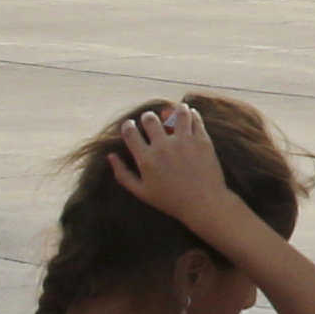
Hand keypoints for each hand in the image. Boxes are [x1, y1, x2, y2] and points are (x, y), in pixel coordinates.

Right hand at [106, 100, 237, 227]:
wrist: (203, 203)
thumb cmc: (170, 200)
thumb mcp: (141, 192)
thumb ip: (123, 174)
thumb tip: (111, 156)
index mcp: (146, 159)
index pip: (130, 132)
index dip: (127, 126)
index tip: (130, 125)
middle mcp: (163, 146)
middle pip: (150, 119)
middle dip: (147, 117)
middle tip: (150, 119)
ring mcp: (184, 142)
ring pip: (176, 113)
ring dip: (173, 110)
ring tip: (173, 111)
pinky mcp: (202, 140)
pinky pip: (194, 119)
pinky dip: (191, 114)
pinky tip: (189, 114)